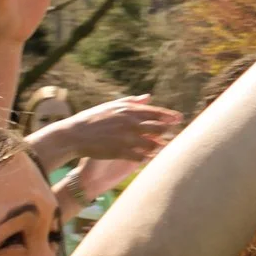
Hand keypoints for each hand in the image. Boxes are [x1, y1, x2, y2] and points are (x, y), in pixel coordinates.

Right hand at [32, 95, 180, 167]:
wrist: (75, 133)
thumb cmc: (94, 117)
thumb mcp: (113, 105)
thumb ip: (133, 102)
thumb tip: (149, 97)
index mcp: (129, 111)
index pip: (156, 113)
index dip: (170, 116)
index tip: (180, 119)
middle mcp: (130, 123)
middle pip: (158, 128)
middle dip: (168, 132)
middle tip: (175, 134)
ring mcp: (126, 138)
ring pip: (152, 144)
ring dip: (160, 146)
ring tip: (165, 148)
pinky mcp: (120, 152)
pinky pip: (140, 157)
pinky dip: (147, 157)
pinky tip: (150, 158)